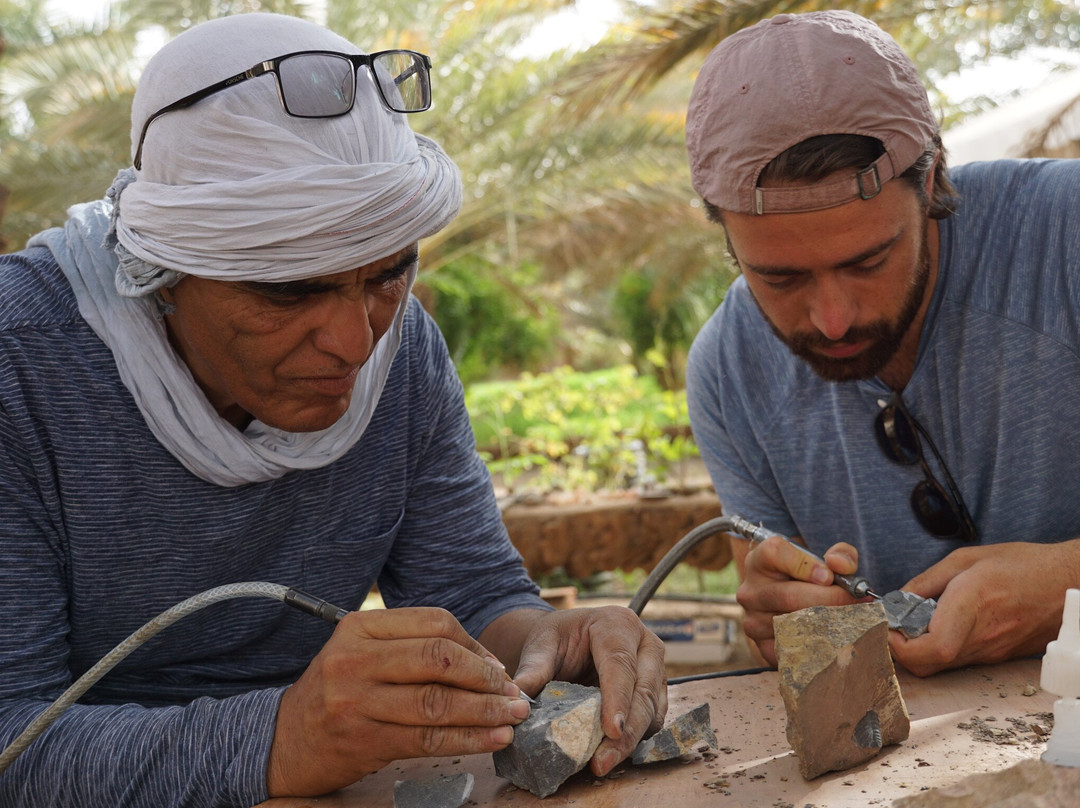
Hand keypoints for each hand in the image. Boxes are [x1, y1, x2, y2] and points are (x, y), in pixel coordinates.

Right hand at [266, 607, 530, 796]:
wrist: (284, 740)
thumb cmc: (338, 692)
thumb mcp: (364, 652)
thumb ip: (414, 648)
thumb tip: (487, 663)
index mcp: (360, 626)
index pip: (434, 623)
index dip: (475, 645)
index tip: (498, 668)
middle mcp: (355, 658)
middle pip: (439, 659)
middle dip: (486, 678)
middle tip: (514, 695)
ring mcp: (356, 699)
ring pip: (437, 702)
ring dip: (485, 711)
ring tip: (514, 718)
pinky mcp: (362, 739)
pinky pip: (427, 739)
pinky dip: (467, 739)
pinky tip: (492, 739)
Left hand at [486, 606, 666, 776]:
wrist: (571, 637)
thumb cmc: (558, 638)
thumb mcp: (542, 645)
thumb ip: (533, 669)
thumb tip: (518, 701)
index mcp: (617, 624)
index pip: (621, 664)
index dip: (618, 698)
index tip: (612, 731)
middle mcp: (644, 644)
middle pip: (643, 691)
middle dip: (626, 731)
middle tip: (602, 762)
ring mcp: (655, 668)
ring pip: (653, 710)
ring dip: (632, 741)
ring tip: (602, 763)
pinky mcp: (656, 691)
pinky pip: (652, 719)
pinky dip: (635, 739)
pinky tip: (612, 754)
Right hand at [733, 536, 866, 665]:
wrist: (790, 601)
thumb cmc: (809, 576)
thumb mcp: (825, 558)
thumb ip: (840, 555)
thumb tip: (840, 565)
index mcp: (760, 560)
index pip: (775, 554)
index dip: (805, 564)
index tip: (829, 576)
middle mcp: (751, 591)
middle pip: (788, 596)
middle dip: (829, 600)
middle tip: (856, 602)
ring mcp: (754, 621)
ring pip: (792, 625)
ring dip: (827, 625)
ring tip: (850, 620)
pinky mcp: (762, 646)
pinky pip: (792, 650)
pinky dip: (817, 646)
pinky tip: (834, 639)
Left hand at [889, 540, 1079, 676]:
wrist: (1068, 583)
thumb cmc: (1022, 565)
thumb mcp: (966, 559)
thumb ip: (927, 580)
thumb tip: (899, 598)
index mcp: (972, 604)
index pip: (932, 648)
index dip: (900, 646)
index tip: (886, 628)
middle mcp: (982, 636)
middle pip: (928, 664)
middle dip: (901, 650)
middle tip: (893, 626)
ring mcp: (992, 651)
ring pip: (942, 666)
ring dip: (919, 650)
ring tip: (916, 622)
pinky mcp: (998, 656)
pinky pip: (960, 660)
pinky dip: (940, 649)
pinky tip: (940, 626)